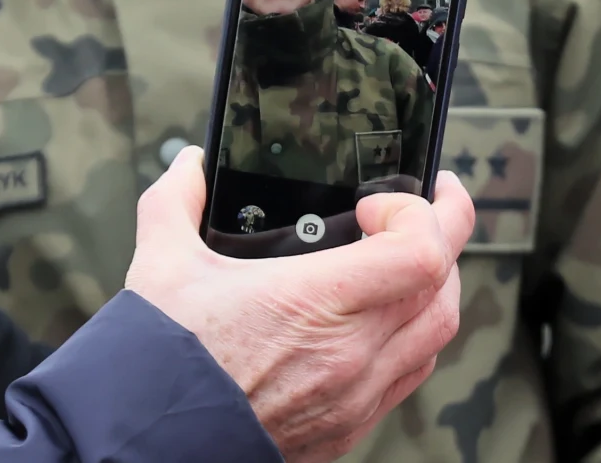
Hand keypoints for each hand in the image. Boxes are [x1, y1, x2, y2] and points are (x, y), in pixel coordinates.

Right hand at [125, 146, 472, 462]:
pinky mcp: (350, 424)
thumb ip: (176, 199)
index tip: (376, 202)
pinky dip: (413, 334)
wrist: (156, 438)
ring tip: (406, 255)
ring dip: (434, 285)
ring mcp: (356, 394)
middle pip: (445, 287)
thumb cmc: (164, 356)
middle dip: (443, 233)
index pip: (421, 253)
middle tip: (425, 204)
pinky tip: (381, 314)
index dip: (417, 212)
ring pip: (438, 332)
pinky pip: (412, 372)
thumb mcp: (161, 261)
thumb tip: (189, 165)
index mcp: (314, 303)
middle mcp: (350, 353)